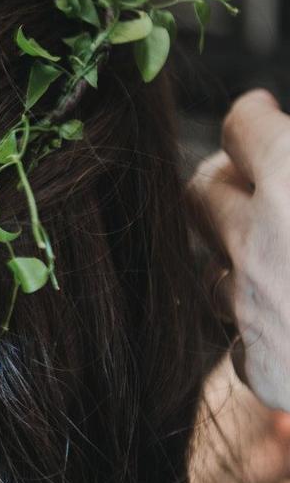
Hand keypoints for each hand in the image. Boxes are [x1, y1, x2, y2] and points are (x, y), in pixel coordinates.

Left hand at [193, 89, 289, 411]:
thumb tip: (289, 138)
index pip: (241, 126)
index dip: (255, 119)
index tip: (264, 116)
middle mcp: (259, 239)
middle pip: (202, 193)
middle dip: (227, 182)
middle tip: (259, 183)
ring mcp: (252, 306)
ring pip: (215, 269)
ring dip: (243, 260)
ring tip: (288, 262)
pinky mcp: (258, 365)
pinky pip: (240, 337)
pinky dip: (265, 328)